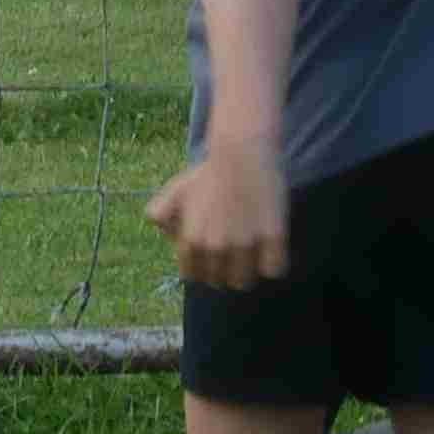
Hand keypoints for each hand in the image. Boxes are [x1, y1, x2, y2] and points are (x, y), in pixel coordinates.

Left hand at [146, 142, 289, 288]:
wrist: (242, 151)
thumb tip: (172, 239)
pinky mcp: (272, 237)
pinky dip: (273, 261)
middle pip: (220, 282)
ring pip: (245, 281)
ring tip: (253, 248)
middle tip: (235, 245)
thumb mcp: (175, 192)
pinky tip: (271, 245)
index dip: (205, 264)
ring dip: (248, 270)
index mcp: (191, 242)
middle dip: (226, 268)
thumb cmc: (210, 172)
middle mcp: (215, 248)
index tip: (215, 251)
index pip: (195, 276)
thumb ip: (160, 216)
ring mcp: (245, 244)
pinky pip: (274, 269)